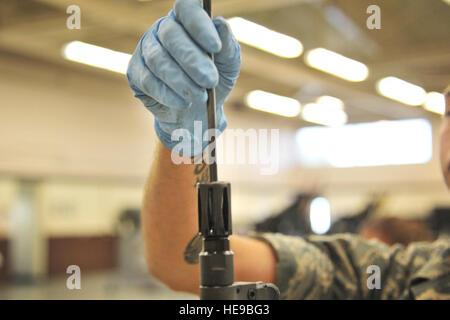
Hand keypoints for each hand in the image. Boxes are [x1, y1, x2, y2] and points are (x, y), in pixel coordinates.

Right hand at [127, 0, 240, 156]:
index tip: (215, 47)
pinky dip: (168, 94)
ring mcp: (146, 49)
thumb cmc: (215, 79)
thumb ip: (227, 45)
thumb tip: (220, 23)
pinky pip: (148, 80)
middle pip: (171, 35)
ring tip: (200, 97)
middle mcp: (163, 29)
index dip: (199, 24)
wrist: (199, 110)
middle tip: (210, 81)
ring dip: (181, 81)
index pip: (187, 8)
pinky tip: (184, 103)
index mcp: (187, 20)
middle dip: (193, 60)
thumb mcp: (228, 64)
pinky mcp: (136, 72)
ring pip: (158, 60)